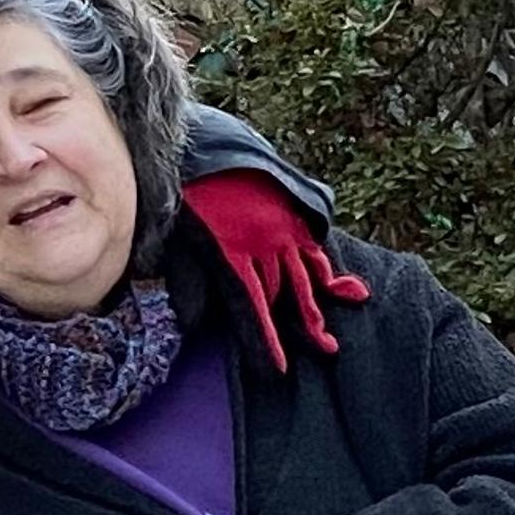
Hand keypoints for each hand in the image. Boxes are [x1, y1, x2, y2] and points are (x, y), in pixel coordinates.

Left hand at [183, 168, 368, 371]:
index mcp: (231, 255)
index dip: (265, 342)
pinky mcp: (290, 213)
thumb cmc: (185, 194)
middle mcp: (263, 246)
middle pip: (283, 297)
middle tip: (322, 353)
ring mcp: (281, 229)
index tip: (277, 371)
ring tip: (330, 334)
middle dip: (300, 329)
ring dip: (316, 307)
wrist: (205, 143)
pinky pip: (312, 247)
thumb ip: (186, 283)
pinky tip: (338, 286)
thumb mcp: (175, 239)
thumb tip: (192, 323)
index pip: (252, 310)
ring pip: (303, 276)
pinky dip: (324, 269)